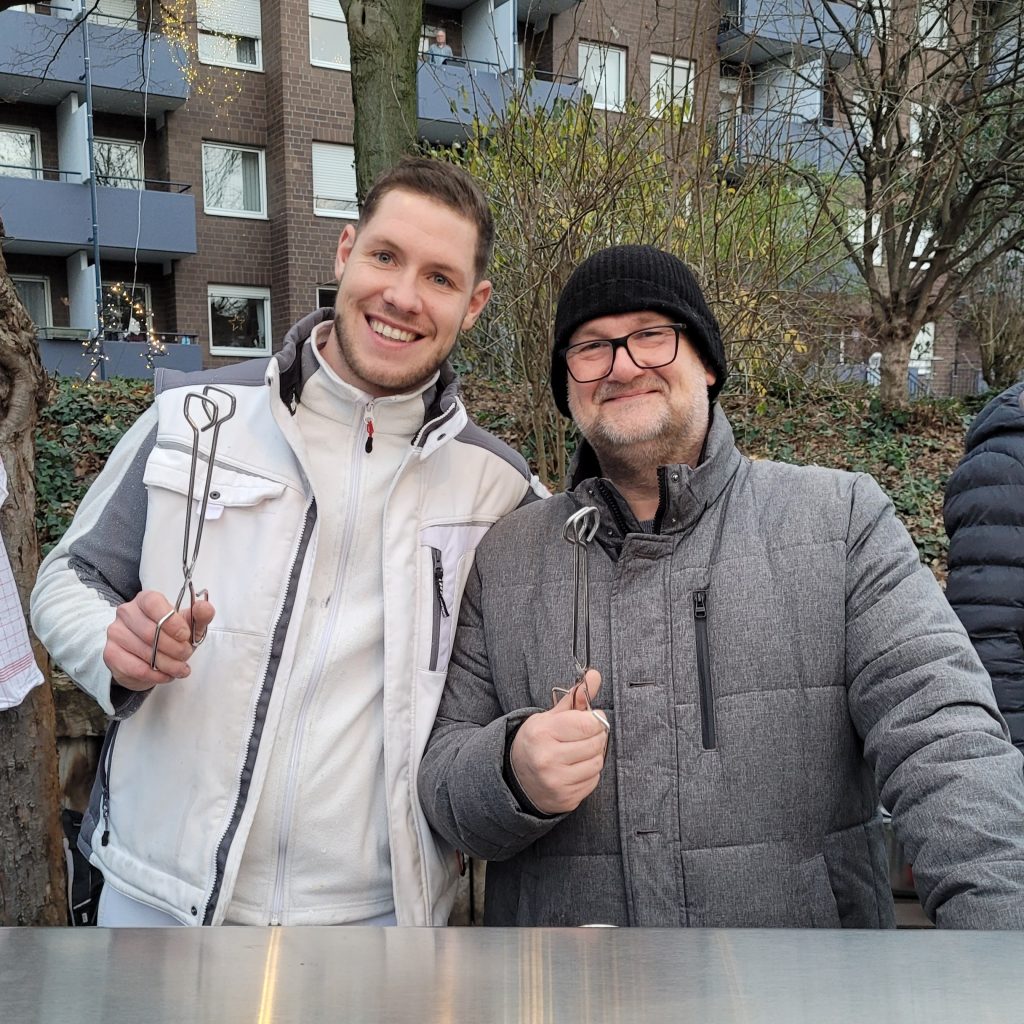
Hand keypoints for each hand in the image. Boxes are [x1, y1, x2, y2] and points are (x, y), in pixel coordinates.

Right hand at [103, 589, 215, 691]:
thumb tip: (205, 608)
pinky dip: (156, 675)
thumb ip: (200, 615)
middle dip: (175, 648)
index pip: (153, 603)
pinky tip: (166, 675)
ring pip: (145, 652)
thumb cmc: (170, 636)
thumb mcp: (188, 625)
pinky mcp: (110, 654)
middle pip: (150, 631)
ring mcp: (115, 633)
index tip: (185, 636)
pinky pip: (136, 668)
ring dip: (169, 664)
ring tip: (180, 668)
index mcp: (145, 600)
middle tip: (186, 655)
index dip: (171, 621)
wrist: (147, 658)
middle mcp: (126, 612)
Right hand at [510, 669, 608, 814]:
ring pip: (597, 763)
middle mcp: (547, 758)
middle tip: (586, 735)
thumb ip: (575, 697)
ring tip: (579, 751)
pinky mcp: (565, 799)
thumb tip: (595, 675)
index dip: (596, 719)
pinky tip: (575, 768)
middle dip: (596, 736)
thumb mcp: (549, 717)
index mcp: (542, 732)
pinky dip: (589, 773)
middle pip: (596, 743)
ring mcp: (556, 781)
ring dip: (594, 755)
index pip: (588, 724)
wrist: (516, 778)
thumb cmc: (537, 741)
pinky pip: (593, 781)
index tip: (591, 719)